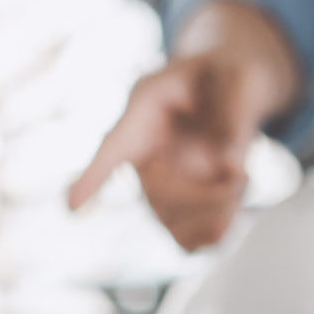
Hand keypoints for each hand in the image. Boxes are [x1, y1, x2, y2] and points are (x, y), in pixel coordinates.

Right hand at [68, 0, 299, 249]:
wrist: (230, 89)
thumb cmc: (225, 76)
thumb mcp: (237, 74)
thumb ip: (236, 110)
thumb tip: (231, 164)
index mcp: (145, 111)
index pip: (114, 147)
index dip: (94, 177)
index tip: (71, 205)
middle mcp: (143, 154)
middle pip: (158, 195)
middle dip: (206, 195)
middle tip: (242, 173)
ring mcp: (158, 185)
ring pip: (176, 225)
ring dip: (217, 211)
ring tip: (241, 176)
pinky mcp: (179, 208)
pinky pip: (192, 240)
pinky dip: (221, 226)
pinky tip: (236, 195)